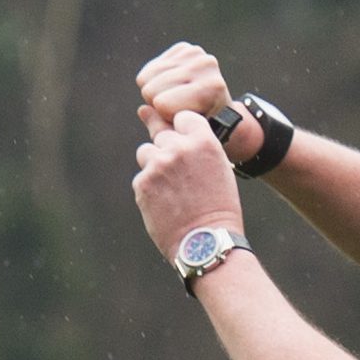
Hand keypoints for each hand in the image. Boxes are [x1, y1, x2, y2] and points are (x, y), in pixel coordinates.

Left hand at [133, 108, 243, 259]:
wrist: (205, 242)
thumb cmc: (218, 207)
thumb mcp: (218, 168)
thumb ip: (197, 147)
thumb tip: (172, 128)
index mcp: (204, 141)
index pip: (183, 116)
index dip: (182, 128)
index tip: (184, 140)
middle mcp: (179, 148)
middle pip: (162, 134)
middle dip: (168, 149)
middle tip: (179, 174)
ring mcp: (158, 165)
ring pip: (146, 152)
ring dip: (154, 165)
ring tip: (171, 189)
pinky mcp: (142, 183)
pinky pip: (141, 177)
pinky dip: (149, 188)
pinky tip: (164, 203)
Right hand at [135, 42, 261, 161]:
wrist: (219, 107)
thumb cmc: (202, 125)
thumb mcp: (184, 134)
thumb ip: (161, 126)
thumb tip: (142, 110)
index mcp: (210, 89)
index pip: (161, 104)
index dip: (165, 115)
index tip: (182, 117)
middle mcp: (206, 65)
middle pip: (151, 89)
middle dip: (158, 102)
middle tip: (178, 106)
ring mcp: (196, 53)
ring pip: (147, 77)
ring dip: (156, 90)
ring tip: (176, 95)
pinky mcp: (185, 48)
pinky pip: (151, 67)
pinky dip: (157, 79)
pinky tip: (174, 84)